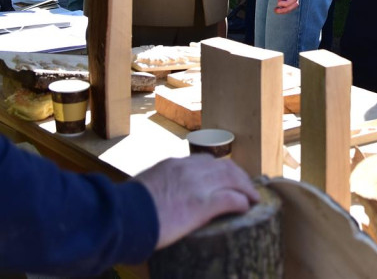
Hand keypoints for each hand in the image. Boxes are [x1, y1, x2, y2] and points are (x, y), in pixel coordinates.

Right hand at [133, 155, 259, 249]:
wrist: (123, 216)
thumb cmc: (127, 206)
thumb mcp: (144, 186)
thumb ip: (158, 185)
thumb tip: (159, 196)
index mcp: (173, 164)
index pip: (204, 161)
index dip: (219, 169)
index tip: (225, 177)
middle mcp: (188, 169)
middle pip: (223, 167)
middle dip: (238, 176)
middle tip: (246, 186)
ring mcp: (197, 185)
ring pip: (232, 179)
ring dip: (246, 188)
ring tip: (252, 197)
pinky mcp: (202, 205)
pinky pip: (231, 199)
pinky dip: (242, 202)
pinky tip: (246, 208)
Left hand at [263, 0, 298, 13]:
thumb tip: (281, 3)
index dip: (287, 3)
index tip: (278, 3)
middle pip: (295, 4)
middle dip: (287, 9)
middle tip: (276, 11)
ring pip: (291, 5)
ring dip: (285, 10)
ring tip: (276, 10)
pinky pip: (287, 4)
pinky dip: (282, 7)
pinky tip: (276, 8)